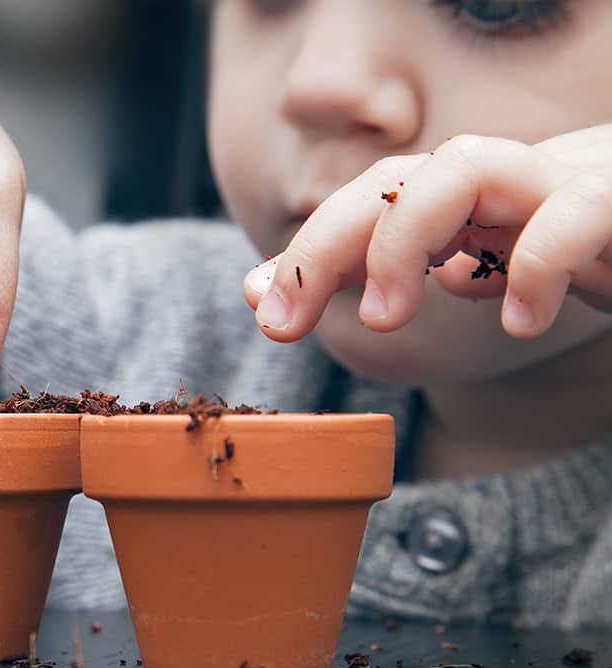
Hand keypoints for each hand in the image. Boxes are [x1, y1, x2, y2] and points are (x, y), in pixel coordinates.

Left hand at [244, 125, 611, 340]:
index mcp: (469, 195)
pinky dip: (538, 263)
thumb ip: (413, 273)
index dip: (309, 249)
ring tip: (383, 317)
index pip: (369, 203)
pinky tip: (518, 321)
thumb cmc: (586, 243)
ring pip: (469, 168)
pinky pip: (578, 211)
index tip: (265, 310)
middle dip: (327, 245)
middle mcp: (506, 178)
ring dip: (406, 239)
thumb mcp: (493, 263)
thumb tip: (327, 291)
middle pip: (397, 181)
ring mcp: (563, 181)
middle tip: (288, 322)